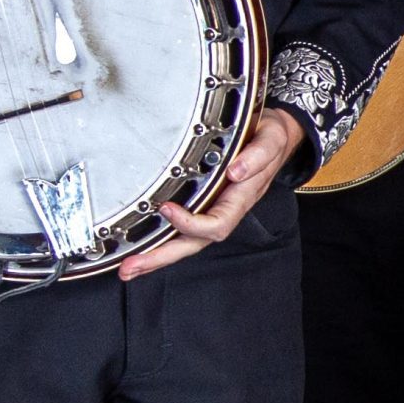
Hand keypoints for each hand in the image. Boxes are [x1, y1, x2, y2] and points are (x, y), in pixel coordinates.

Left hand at [119, 108, 304, 279]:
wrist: (274, 135)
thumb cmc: (270, 138)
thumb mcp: (271, 140)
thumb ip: (257, 156)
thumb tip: (236, 172)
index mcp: (241, 199)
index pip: (216, 224)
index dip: (191, 223)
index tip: (167, 208)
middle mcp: (225, 209)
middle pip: (194, 243)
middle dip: (162, 257)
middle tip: (132, 266)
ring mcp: (212, 208)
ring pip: (184, 241)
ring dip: (156, 256)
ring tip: (129, 266)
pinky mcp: (202, 202)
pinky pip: (181, 228)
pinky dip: (160, 241)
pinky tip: (141, 247)